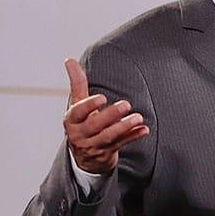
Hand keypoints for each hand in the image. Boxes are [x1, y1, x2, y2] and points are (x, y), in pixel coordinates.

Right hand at [63, 58, 149, 173]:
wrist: (84, 155)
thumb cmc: (82, 122)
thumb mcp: (77, 104)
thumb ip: (77, 84)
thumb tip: (69, 60)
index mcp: (72, 120)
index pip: (77, 113)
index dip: (89, 105)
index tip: (102, 97)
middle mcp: (80, 134)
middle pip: (94, 125)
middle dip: (110, 115)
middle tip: (126, 104)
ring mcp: (94, 145)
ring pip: (109, 137)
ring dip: (124, 127)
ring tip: (139, 117)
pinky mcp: (107, 153)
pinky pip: (122, 144)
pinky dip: (133, 137)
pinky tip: (144, 130)